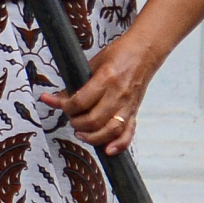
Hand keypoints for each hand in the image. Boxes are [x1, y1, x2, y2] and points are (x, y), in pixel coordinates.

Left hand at [42, 32, 158, 155]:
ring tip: (81, 134)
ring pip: (110, 130)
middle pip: (94, 120)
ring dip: (93, 137)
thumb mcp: (93, 63)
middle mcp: (118, 95)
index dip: (66, 107)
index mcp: (106, 79)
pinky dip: (119, 144)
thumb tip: (58, 98)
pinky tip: (108, 150)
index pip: (81, 101)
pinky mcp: (135, 111)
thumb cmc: (118, 54)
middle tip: (71, 118)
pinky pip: (128, 132)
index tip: (60, 105)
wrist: (145, 52)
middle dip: (77, 123)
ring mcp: (128, 105)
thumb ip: (77, 82)